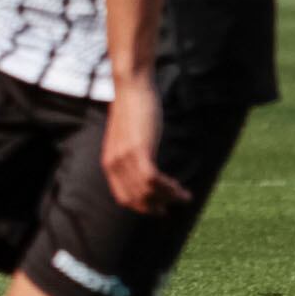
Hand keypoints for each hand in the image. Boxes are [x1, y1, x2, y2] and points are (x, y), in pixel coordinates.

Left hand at [101, 79, 189, 213]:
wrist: (132, 86)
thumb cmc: (133, 108)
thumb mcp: (127, 136)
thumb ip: (130, 153)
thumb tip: (143, 163)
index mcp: (109, 163)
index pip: (123, 197)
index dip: (143, 207)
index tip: (160, 208)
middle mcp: (114, 164)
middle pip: (136, 200)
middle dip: (157, 207)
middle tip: (175, 205)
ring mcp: (125, 158)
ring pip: (147, 192)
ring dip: (168, 198)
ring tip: (185, 197)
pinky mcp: (139, 150)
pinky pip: (153, 180)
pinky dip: (168, 188)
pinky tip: (180, 187)